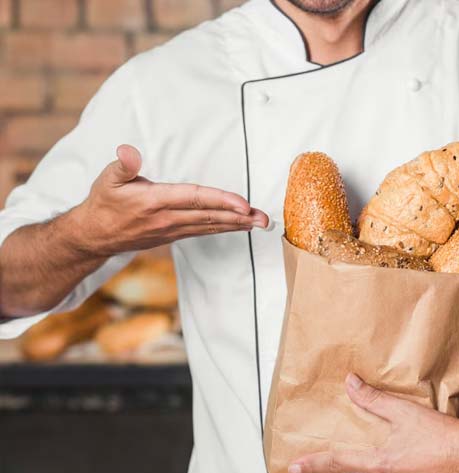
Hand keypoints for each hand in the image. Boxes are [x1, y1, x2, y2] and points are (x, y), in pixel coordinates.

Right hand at [72, 145, 267, 255]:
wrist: (95, 236)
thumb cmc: (104, 204)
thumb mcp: (107, 180)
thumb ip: (122, 165)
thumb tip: (128, 150)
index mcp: (155, 201)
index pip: (195, 199)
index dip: (221, 201)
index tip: (243, 205)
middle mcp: (168, 218)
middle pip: (210, 217)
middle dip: (240, 217)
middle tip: (265, 219)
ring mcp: (172, 230)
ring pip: (210, 227)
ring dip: (237, 225)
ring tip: (259, 223)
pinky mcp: (173, 236)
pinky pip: (203, 232)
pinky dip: (223, 229)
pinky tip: (237, 227)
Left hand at [289, 374, 458, 472]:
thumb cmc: (439, 434)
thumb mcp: (401, 411)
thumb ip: (371, 398)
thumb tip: (350, 383)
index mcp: (379, 464)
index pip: (336, 464)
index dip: (314, 464)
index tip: (296, 467)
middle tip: (336, 466)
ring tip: (365, 464)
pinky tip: (395, 466)